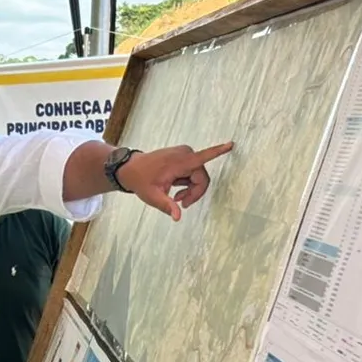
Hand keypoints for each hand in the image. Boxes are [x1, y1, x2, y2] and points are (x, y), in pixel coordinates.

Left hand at [117, 142, 233, 220]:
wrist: (130, 169)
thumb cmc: (140, 181)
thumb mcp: (152, 196)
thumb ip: (166, 206)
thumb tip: (178, 217)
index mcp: (179, 161)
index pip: (203, 157)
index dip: (218, 152)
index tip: (231, 144)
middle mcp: (184, 154)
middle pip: (202, 178)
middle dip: (194, 193)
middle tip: (180, 204)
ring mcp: (184, 153)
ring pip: (198, 176)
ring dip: (190, 189)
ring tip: (174, 197)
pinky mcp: (183, 155)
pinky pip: (193, 172)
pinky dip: (187, 183)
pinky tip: (175, 189)